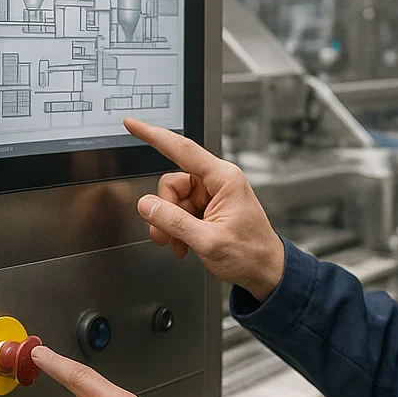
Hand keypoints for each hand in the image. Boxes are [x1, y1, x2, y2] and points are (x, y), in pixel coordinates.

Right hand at [124, 117, 285, 301]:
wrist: (265, 271)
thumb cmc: (250, 254)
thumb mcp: (208, 241)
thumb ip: (174, 222)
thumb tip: (147, 205)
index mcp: (223, 178)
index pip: (182, 149)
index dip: (153, 135)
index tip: (133, 125)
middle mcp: (217, 181)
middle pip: (172, 183)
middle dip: (163, 211)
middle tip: (165, 235)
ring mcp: (211, 195)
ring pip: (172, 199)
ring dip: (169, 224)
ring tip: (179, 243)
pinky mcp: (207, 207)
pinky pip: (179, 211)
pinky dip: (176, 229)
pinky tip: (184, 244)